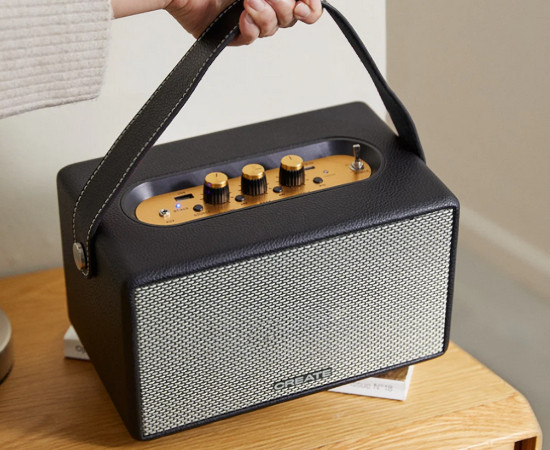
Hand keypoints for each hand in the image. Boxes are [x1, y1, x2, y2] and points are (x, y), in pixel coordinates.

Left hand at [111, 1, 322, 45]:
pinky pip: (250, 39)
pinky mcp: (228, 33)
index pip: (304, 2)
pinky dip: (250, 29)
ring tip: (249, 3)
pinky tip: (243, 19)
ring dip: (266, 16)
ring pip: (272, 28)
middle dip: (284, 7)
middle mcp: (261, 0)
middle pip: (291, 16)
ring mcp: (245, 16)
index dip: (310, 7)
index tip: (305, 5)